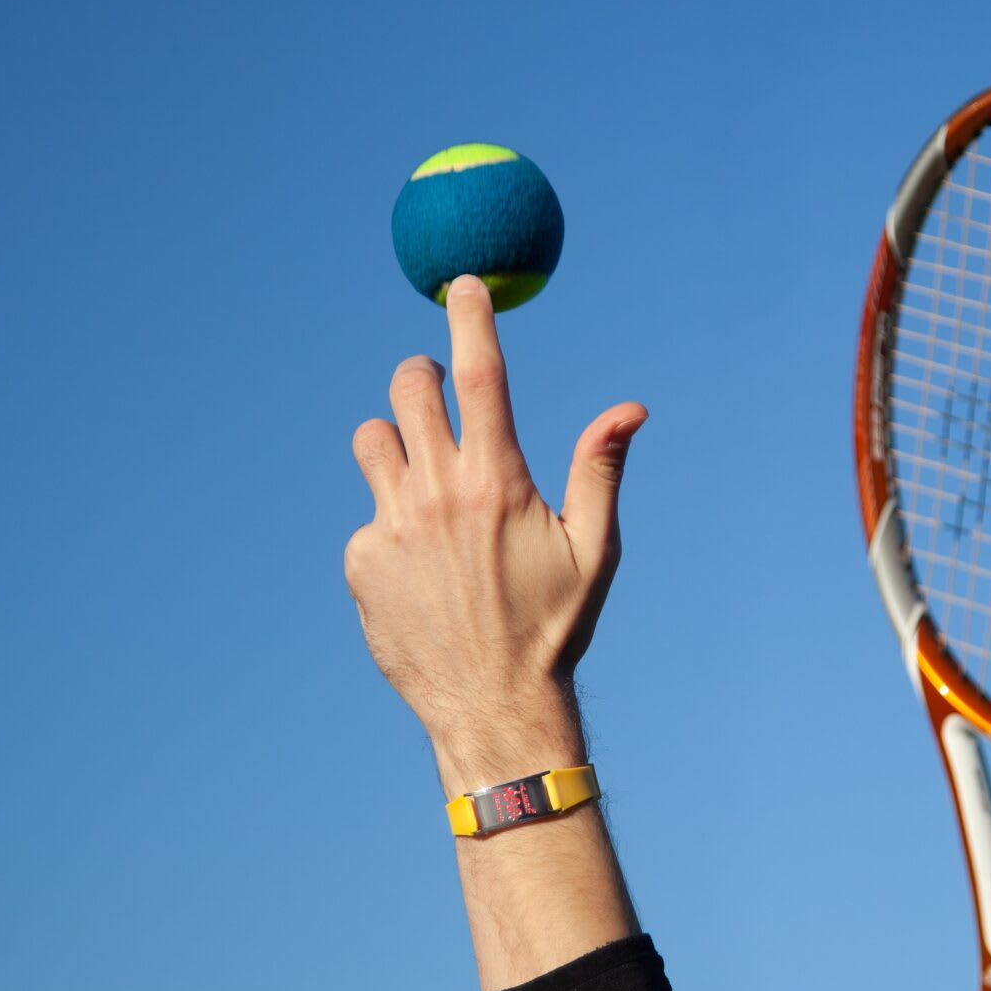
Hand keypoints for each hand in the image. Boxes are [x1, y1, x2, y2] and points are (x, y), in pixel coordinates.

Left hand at [344, 274, 645, 791]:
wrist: (494, 707)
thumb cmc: (555, 626)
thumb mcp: (596, 549)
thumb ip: (600, 469)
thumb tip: (630, 408)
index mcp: (499, 482)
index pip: (479, 373)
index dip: (470, 317)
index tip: (463, 283)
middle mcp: (438, 494)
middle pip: (408, 388)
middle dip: (422, 375)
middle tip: (438, 392)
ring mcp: (391, 527)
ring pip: (373, 440)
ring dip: (397, 442)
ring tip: (428, 482)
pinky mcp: (361, 562)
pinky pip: (369, 514)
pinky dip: (392, 524)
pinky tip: (424, 569)